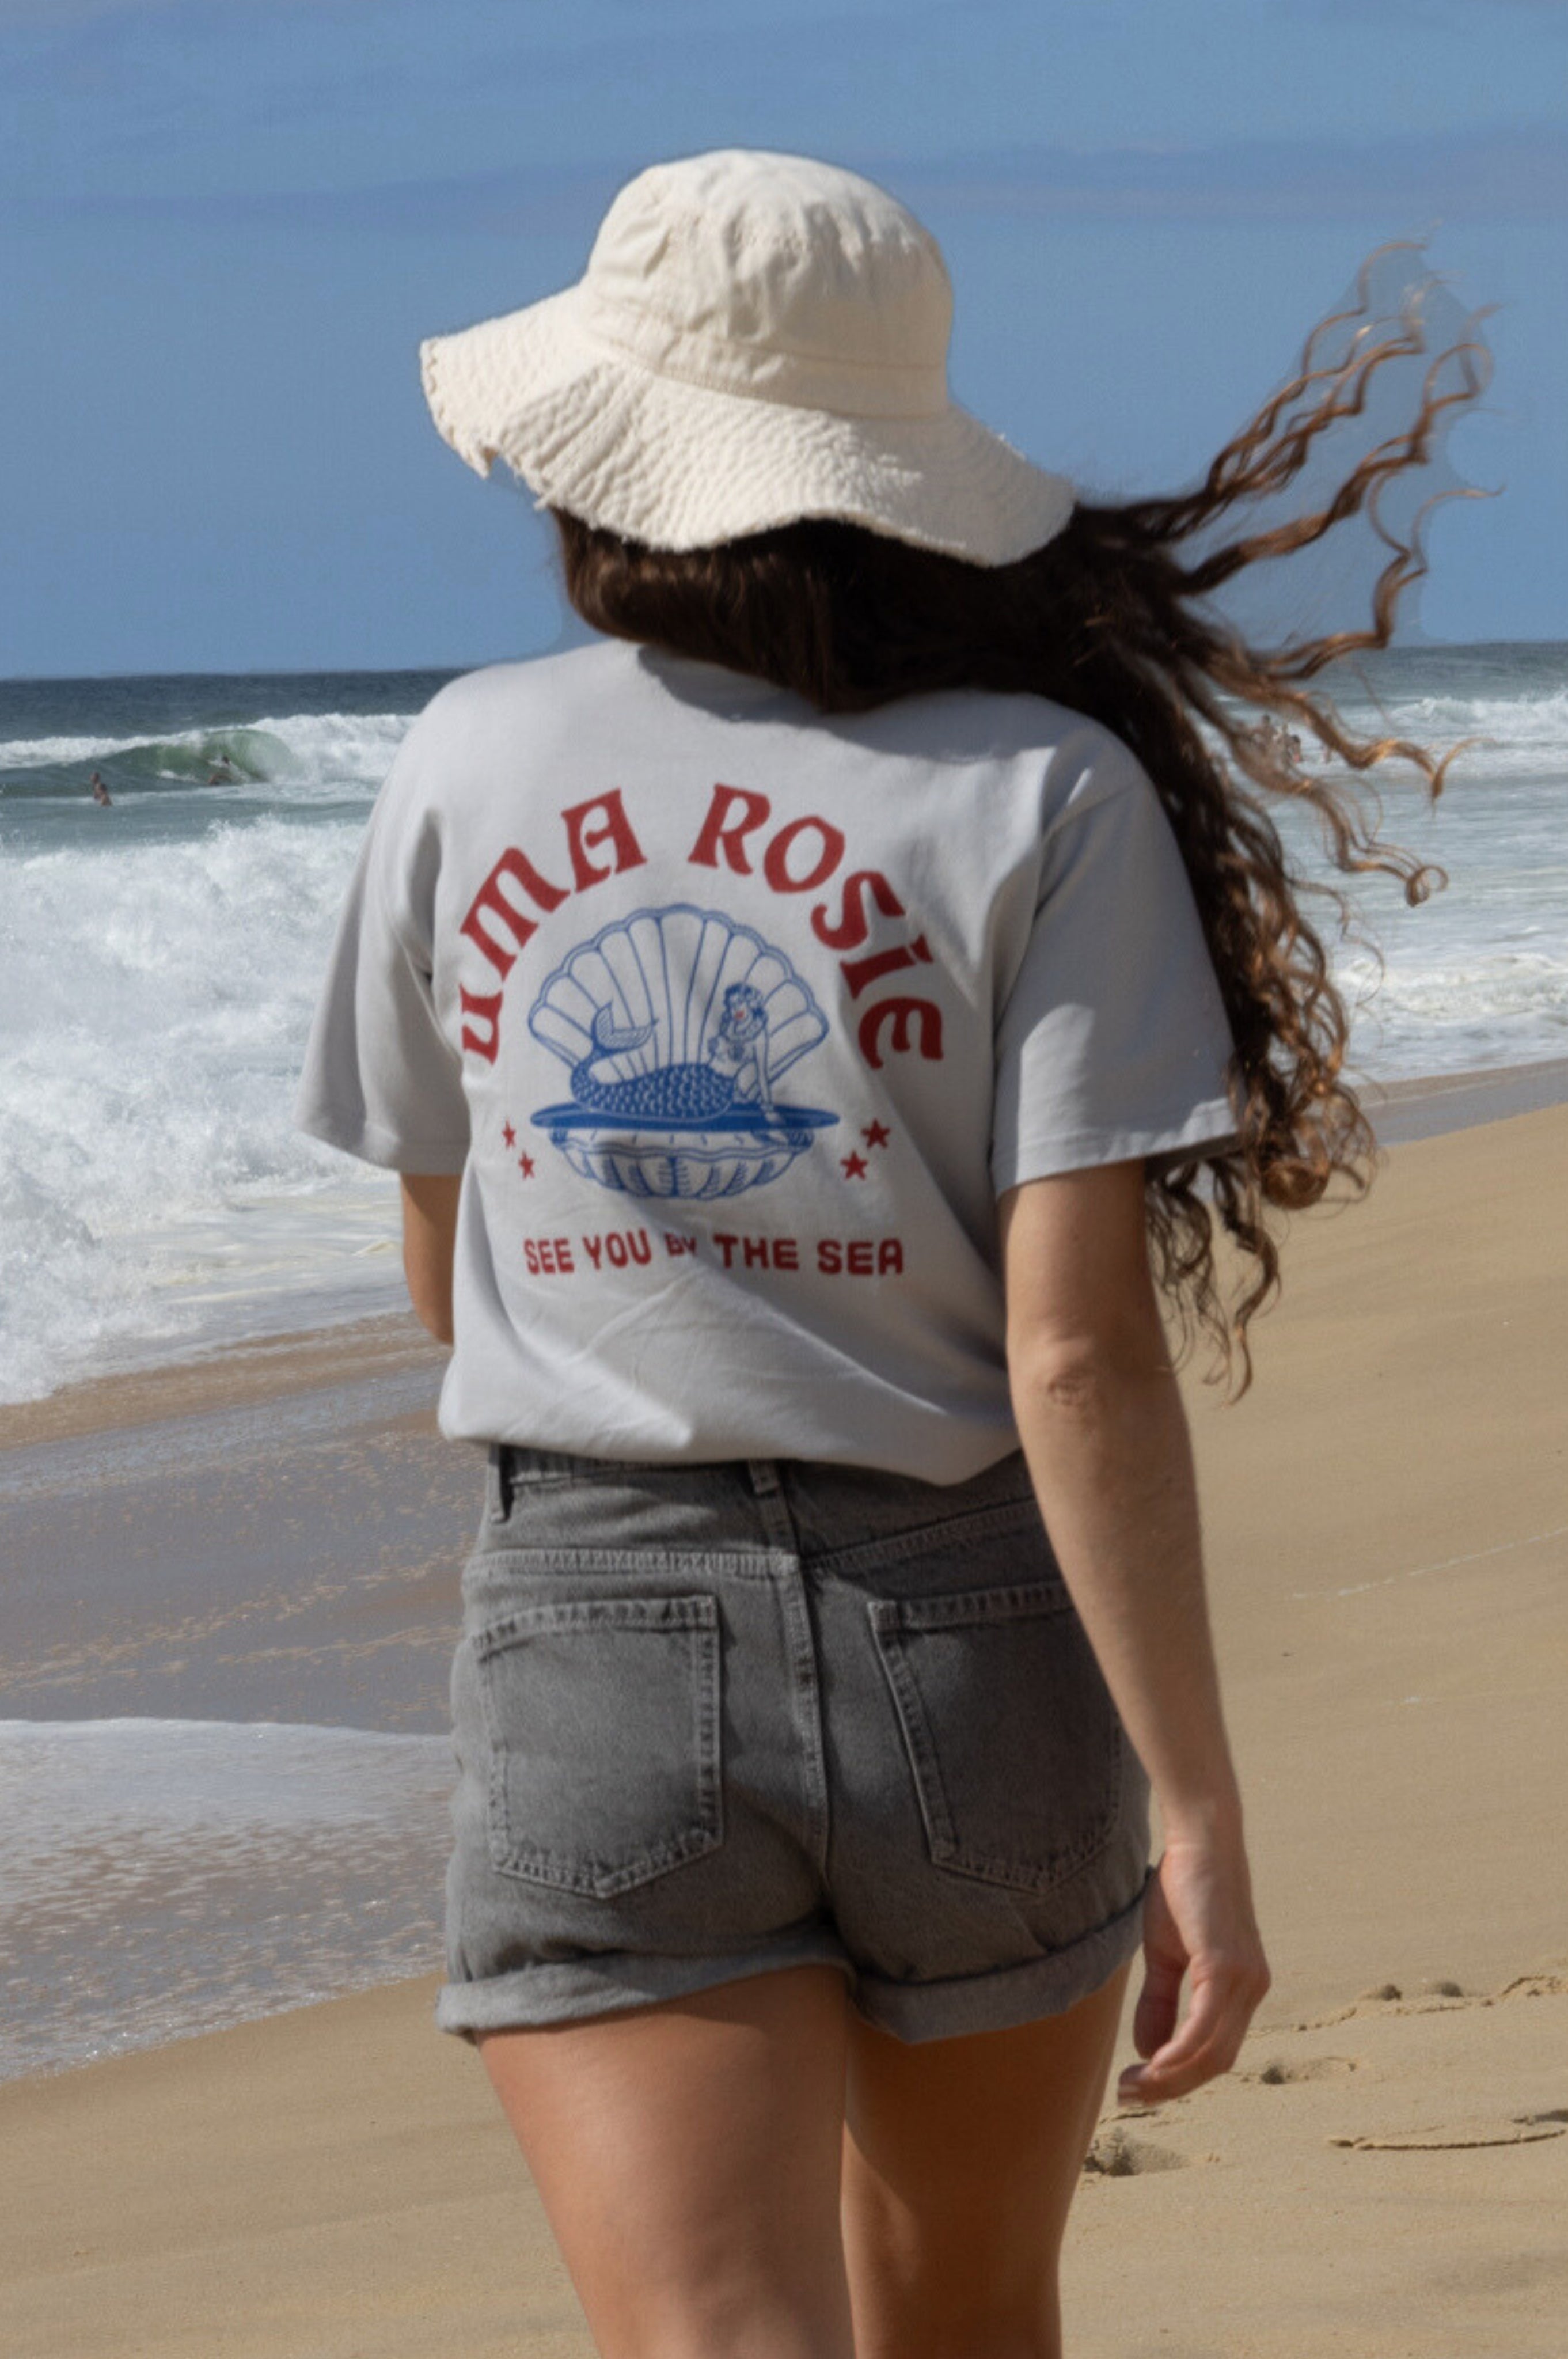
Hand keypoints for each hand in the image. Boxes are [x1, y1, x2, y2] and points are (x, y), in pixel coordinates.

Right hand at [1118, 1833, 1270, 2104]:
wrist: (1200, 1839)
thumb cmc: (1184, 1889)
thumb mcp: (1165, 1954)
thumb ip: (1160, 2002)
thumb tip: (1148, 2053)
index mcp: (1242, 1989)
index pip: (1216, 2052)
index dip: (1178, 2078)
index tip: (1138, 2087)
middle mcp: (1252, 1990)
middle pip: (1216, 2063)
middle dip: (1172, 2087)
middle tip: (1129, 2095)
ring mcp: (1244, 1981)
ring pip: (1211, 2052)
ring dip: (1170, 2077)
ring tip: (1132, 2085)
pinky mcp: (1227, 1967)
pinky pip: (1205, 2026)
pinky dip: (1179, 2052)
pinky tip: (1153, 2064)